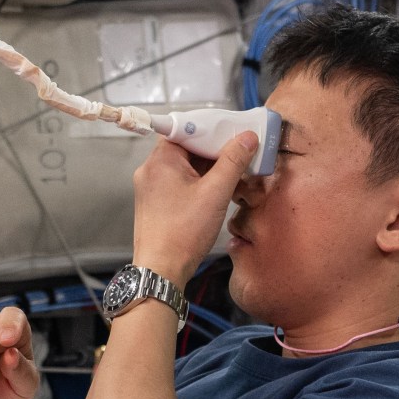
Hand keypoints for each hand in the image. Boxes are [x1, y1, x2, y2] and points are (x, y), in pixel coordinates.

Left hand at [131, 131, 255, 279]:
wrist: (162, 269)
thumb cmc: (184, 232)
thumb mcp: (215, 193)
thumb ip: (233, 162)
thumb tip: (247, 138)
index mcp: (160, 160)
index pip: (186, 130)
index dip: (211, 129)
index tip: (234, 133)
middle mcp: (150, 169)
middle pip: (186, 148)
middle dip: (213, 151)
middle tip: (239, 154)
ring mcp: (151, 187)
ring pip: (184, 167)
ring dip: (208, 169)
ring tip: (232, 175)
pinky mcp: (155, 203)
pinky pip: (179, 183)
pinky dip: (198, 183)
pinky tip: (216, 193)